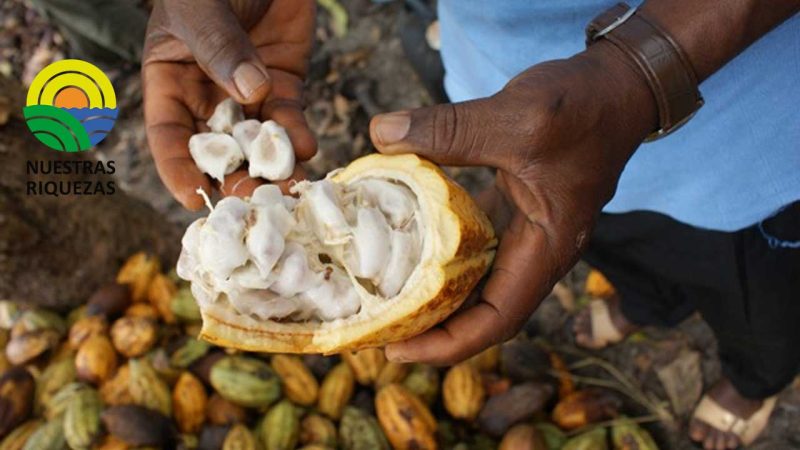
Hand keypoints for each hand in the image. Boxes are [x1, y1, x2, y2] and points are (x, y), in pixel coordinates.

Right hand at [143, 0, 315, 209]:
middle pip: (218, 149)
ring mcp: (248, 93)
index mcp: (171, 80)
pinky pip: (290, 118)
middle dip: (235, 178)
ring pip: (259, 142)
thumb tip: (249, 92)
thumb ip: (218, 45)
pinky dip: (299, 135)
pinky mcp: (285, 85)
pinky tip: (307, 148)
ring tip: (290, 188)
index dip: (178, 168)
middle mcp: (207, 95)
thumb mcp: (201, 7)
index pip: (169, 133)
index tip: (193, 197)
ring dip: (274, 168)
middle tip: (254, 204)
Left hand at [371, 41, 657, 364]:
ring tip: (383, 296)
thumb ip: (450, 129)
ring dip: (434, 293)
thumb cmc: (583, 106)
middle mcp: (537, 249)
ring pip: (476, 280)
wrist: (619, 85)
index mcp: (547, 247)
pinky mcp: (514, 207)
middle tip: (375, 327)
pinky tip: (405, 241)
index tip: (397, 350)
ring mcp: (526, 230)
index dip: (448, 344)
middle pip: (481, 311)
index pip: (498, 319)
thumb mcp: (517, 117)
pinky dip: (439, 249)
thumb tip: (380, 134)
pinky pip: (473, 243)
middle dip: (431, 328)